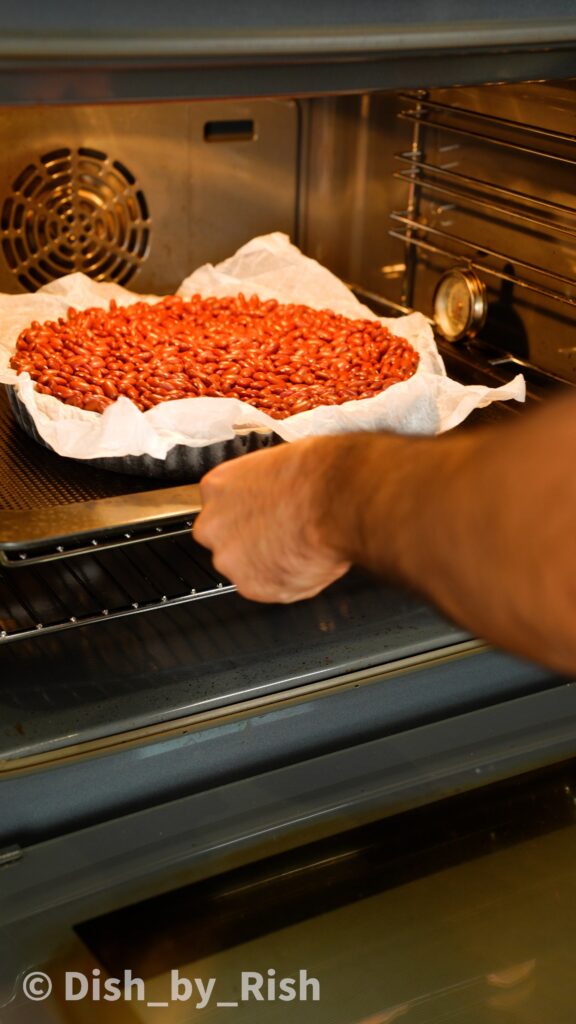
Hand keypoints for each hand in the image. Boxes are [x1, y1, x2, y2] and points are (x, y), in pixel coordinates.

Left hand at [194, 438, 351, 602]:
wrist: (338, 501)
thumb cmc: (318, 476)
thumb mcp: (278, 462)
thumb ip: (260, 487)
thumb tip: (271, 495)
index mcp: (217, 487)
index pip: (221, 506)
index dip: (247, 513)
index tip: (263, 514)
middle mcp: (213, 525)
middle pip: (224, 538)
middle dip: (249, 540)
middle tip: (280, 533)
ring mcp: (229, 558)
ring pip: (244, 566)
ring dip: (265, 562)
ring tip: (298, 546)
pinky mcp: (251, 586)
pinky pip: (267, 587)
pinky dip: (285, 580)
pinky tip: (304, 560)